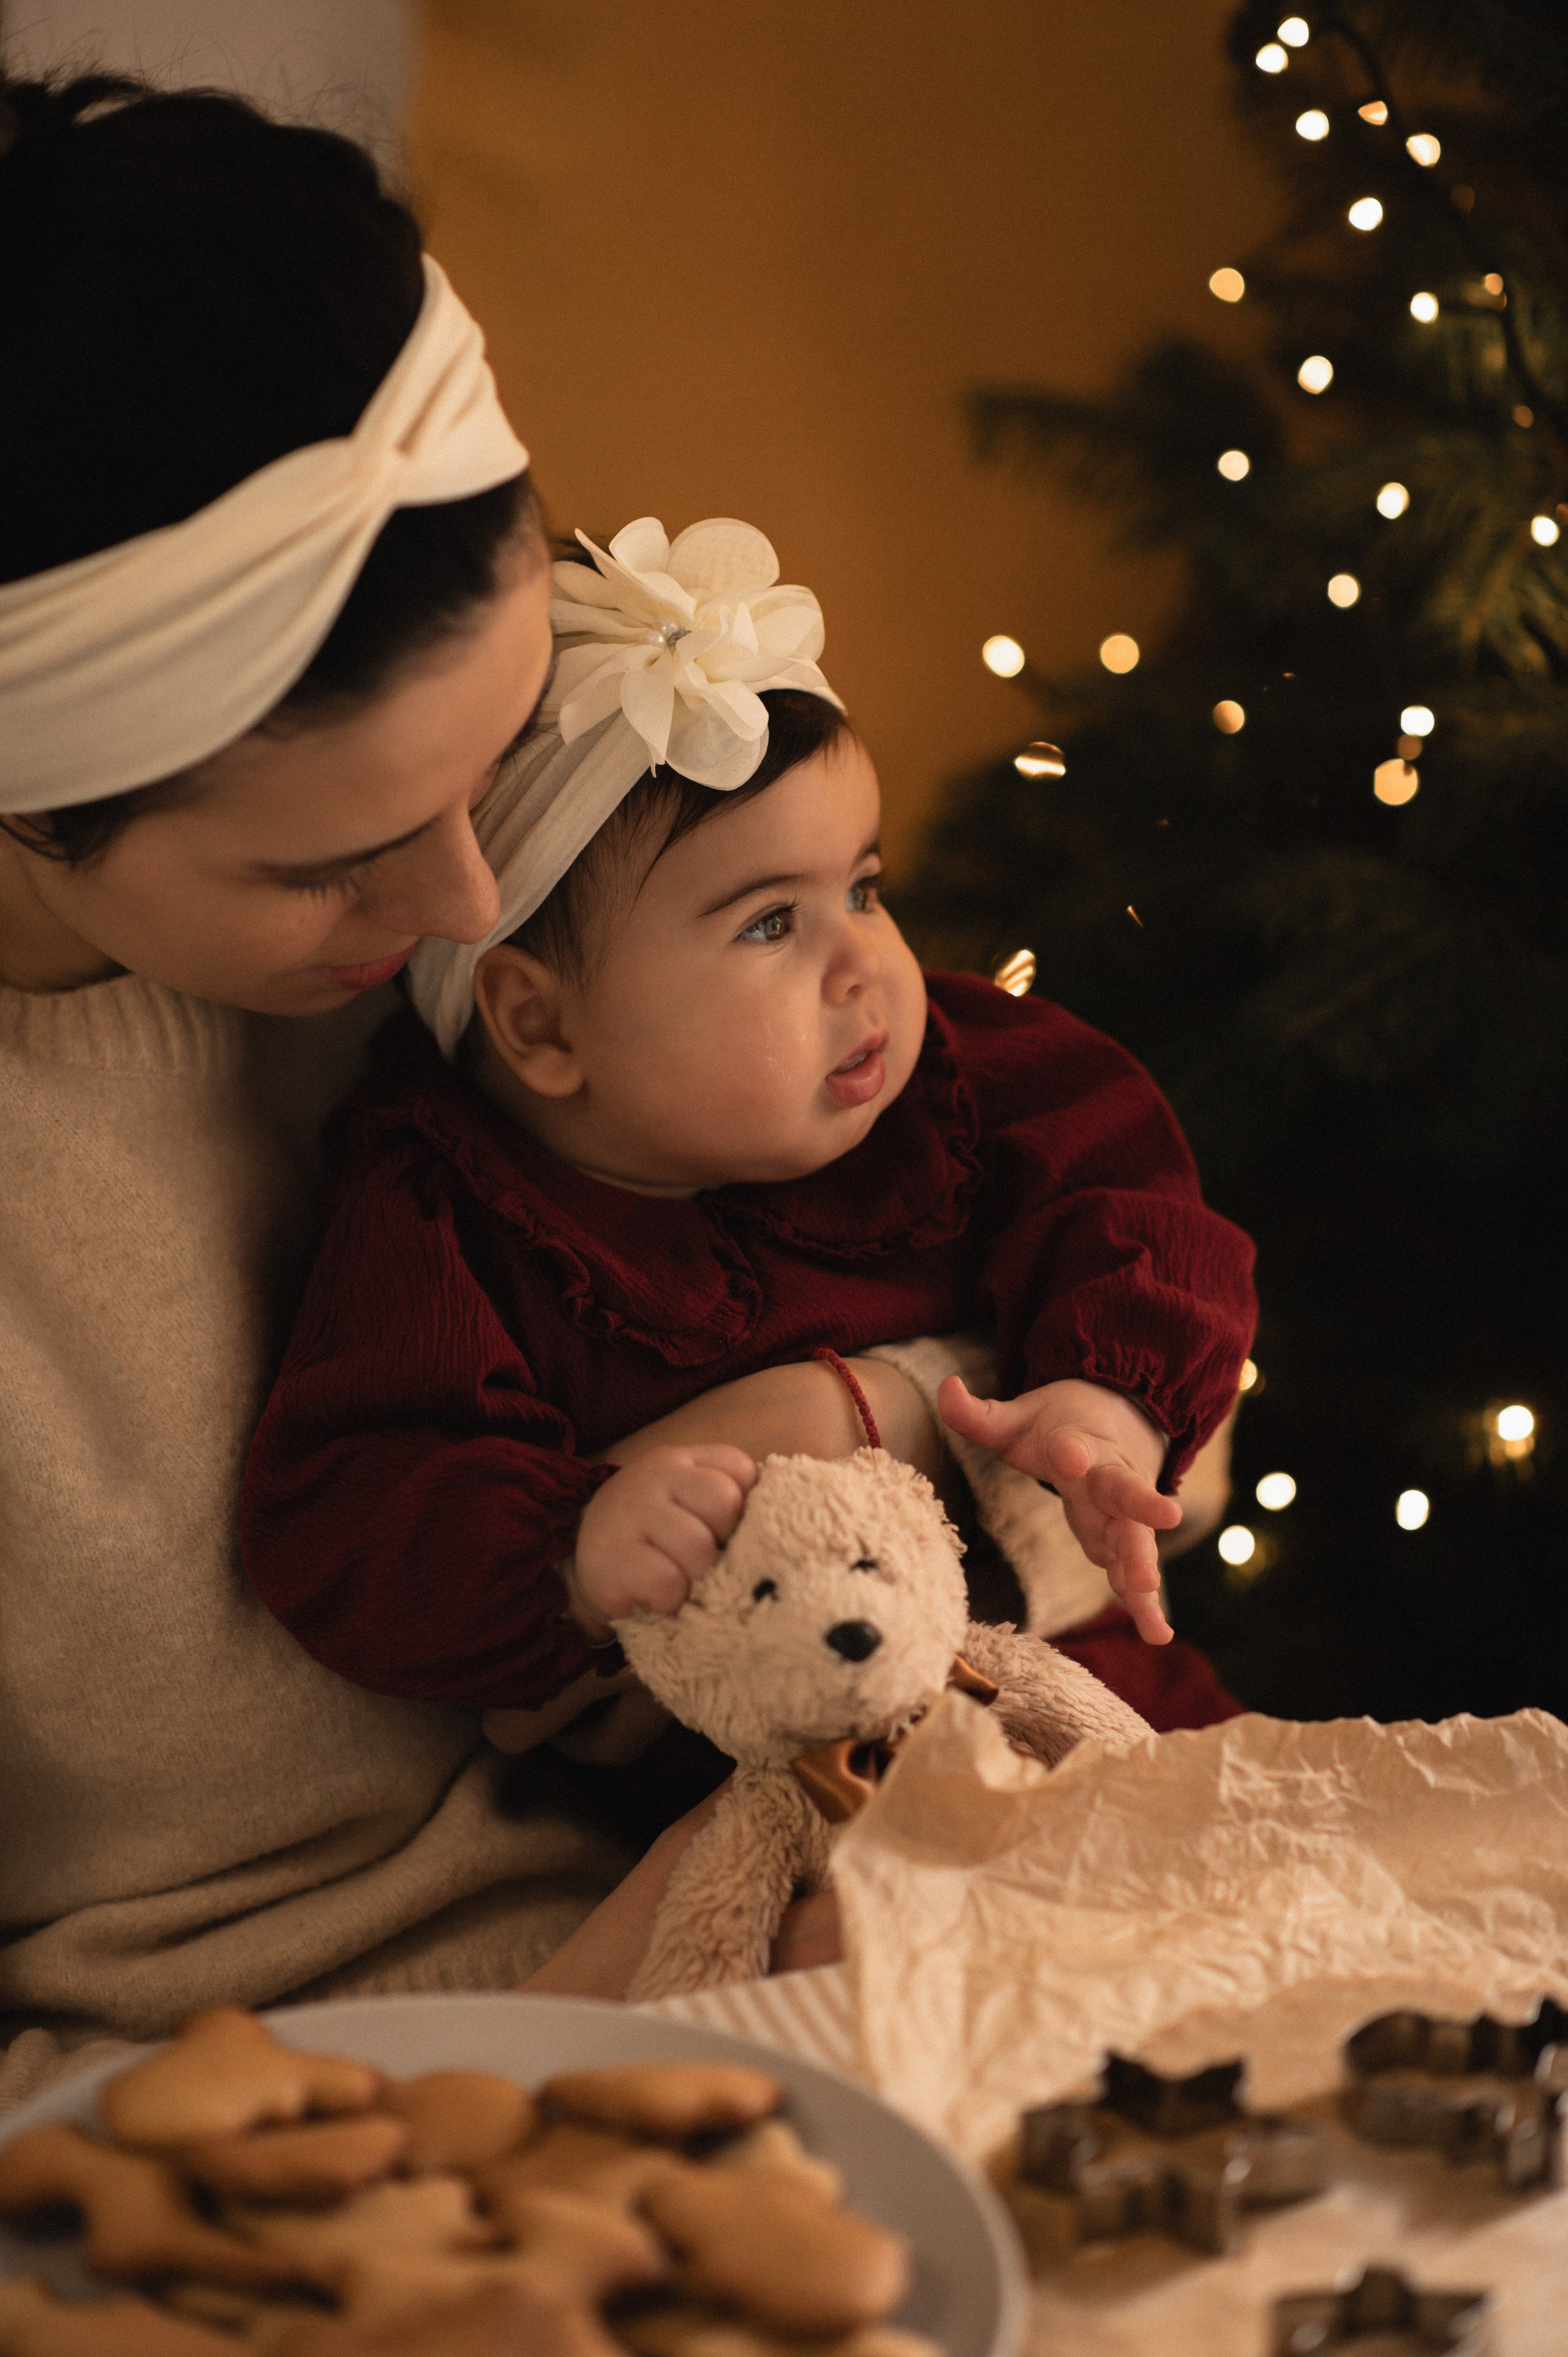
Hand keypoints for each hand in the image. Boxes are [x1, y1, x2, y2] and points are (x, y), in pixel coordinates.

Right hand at [567, 1444, 756, 1636]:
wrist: (584, 1554)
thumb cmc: (654, 1530)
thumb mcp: (685, 1498)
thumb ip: (726, 1498)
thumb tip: (779, 1526)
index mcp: (682, 1461)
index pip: (739, 1470)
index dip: (745, 1510)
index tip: (726, 1533)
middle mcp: (655, 1477)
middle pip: (722, 1502)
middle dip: (724, 1542)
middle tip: (707, 1562)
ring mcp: (630, 1514)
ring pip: (696, 1546)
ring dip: (698, 1577)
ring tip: (683, 1584)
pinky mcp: (611, 1560)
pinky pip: (666, 1582)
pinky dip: (670, 1600)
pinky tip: (657, 1600)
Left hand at [938, 1375, 1179, 1644]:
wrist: (1119, 1421)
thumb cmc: (1061, 1426)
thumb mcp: (1019, 1417)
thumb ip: (981, 1413)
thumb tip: (945, 1387)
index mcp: (1078, 1444)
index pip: (1074, 1446)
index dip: (1071, 1452)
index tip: (1069, 1455)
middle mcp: (1107, 1478)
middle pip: (1123, 1491)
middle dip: (1137, 1505)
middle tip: (1164, 1515)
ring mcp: (1120, 1513)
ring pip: (1135, 1536)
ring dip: (1140, 1561)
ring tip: (1147, 1586)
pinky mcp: (1126, 1540)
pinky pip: (1135, 1572)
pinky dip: (1147, 1604)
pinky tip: (1157, 1633)